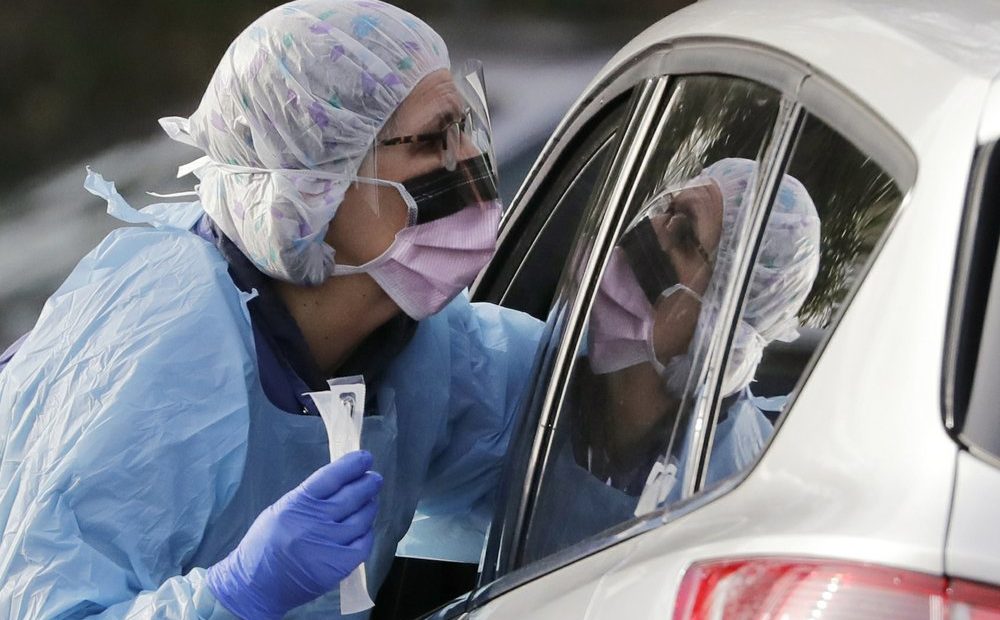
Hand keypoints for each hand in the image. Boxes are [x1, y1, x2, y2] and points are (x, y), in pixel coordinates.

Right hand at [207, 450, 381, 618]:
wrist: (254, 586)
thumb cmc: (265, 545)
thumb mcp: (280, 510)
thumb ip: (309, 498)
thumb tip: (341, 482)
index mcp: (297, 504)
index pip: (331, 477)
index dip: (352, 465)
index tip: (366, 458)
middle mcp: (314, 521)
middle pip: (351, 496)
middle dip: (367, 485)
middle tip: (375, 479)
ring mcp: (327, 544)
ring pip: (361, 519)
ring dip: (369, 507)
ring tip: (371, 502)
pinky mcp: (337, 566)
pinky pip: (362, 544)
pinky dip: (367, 533)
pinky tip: (365, 528)